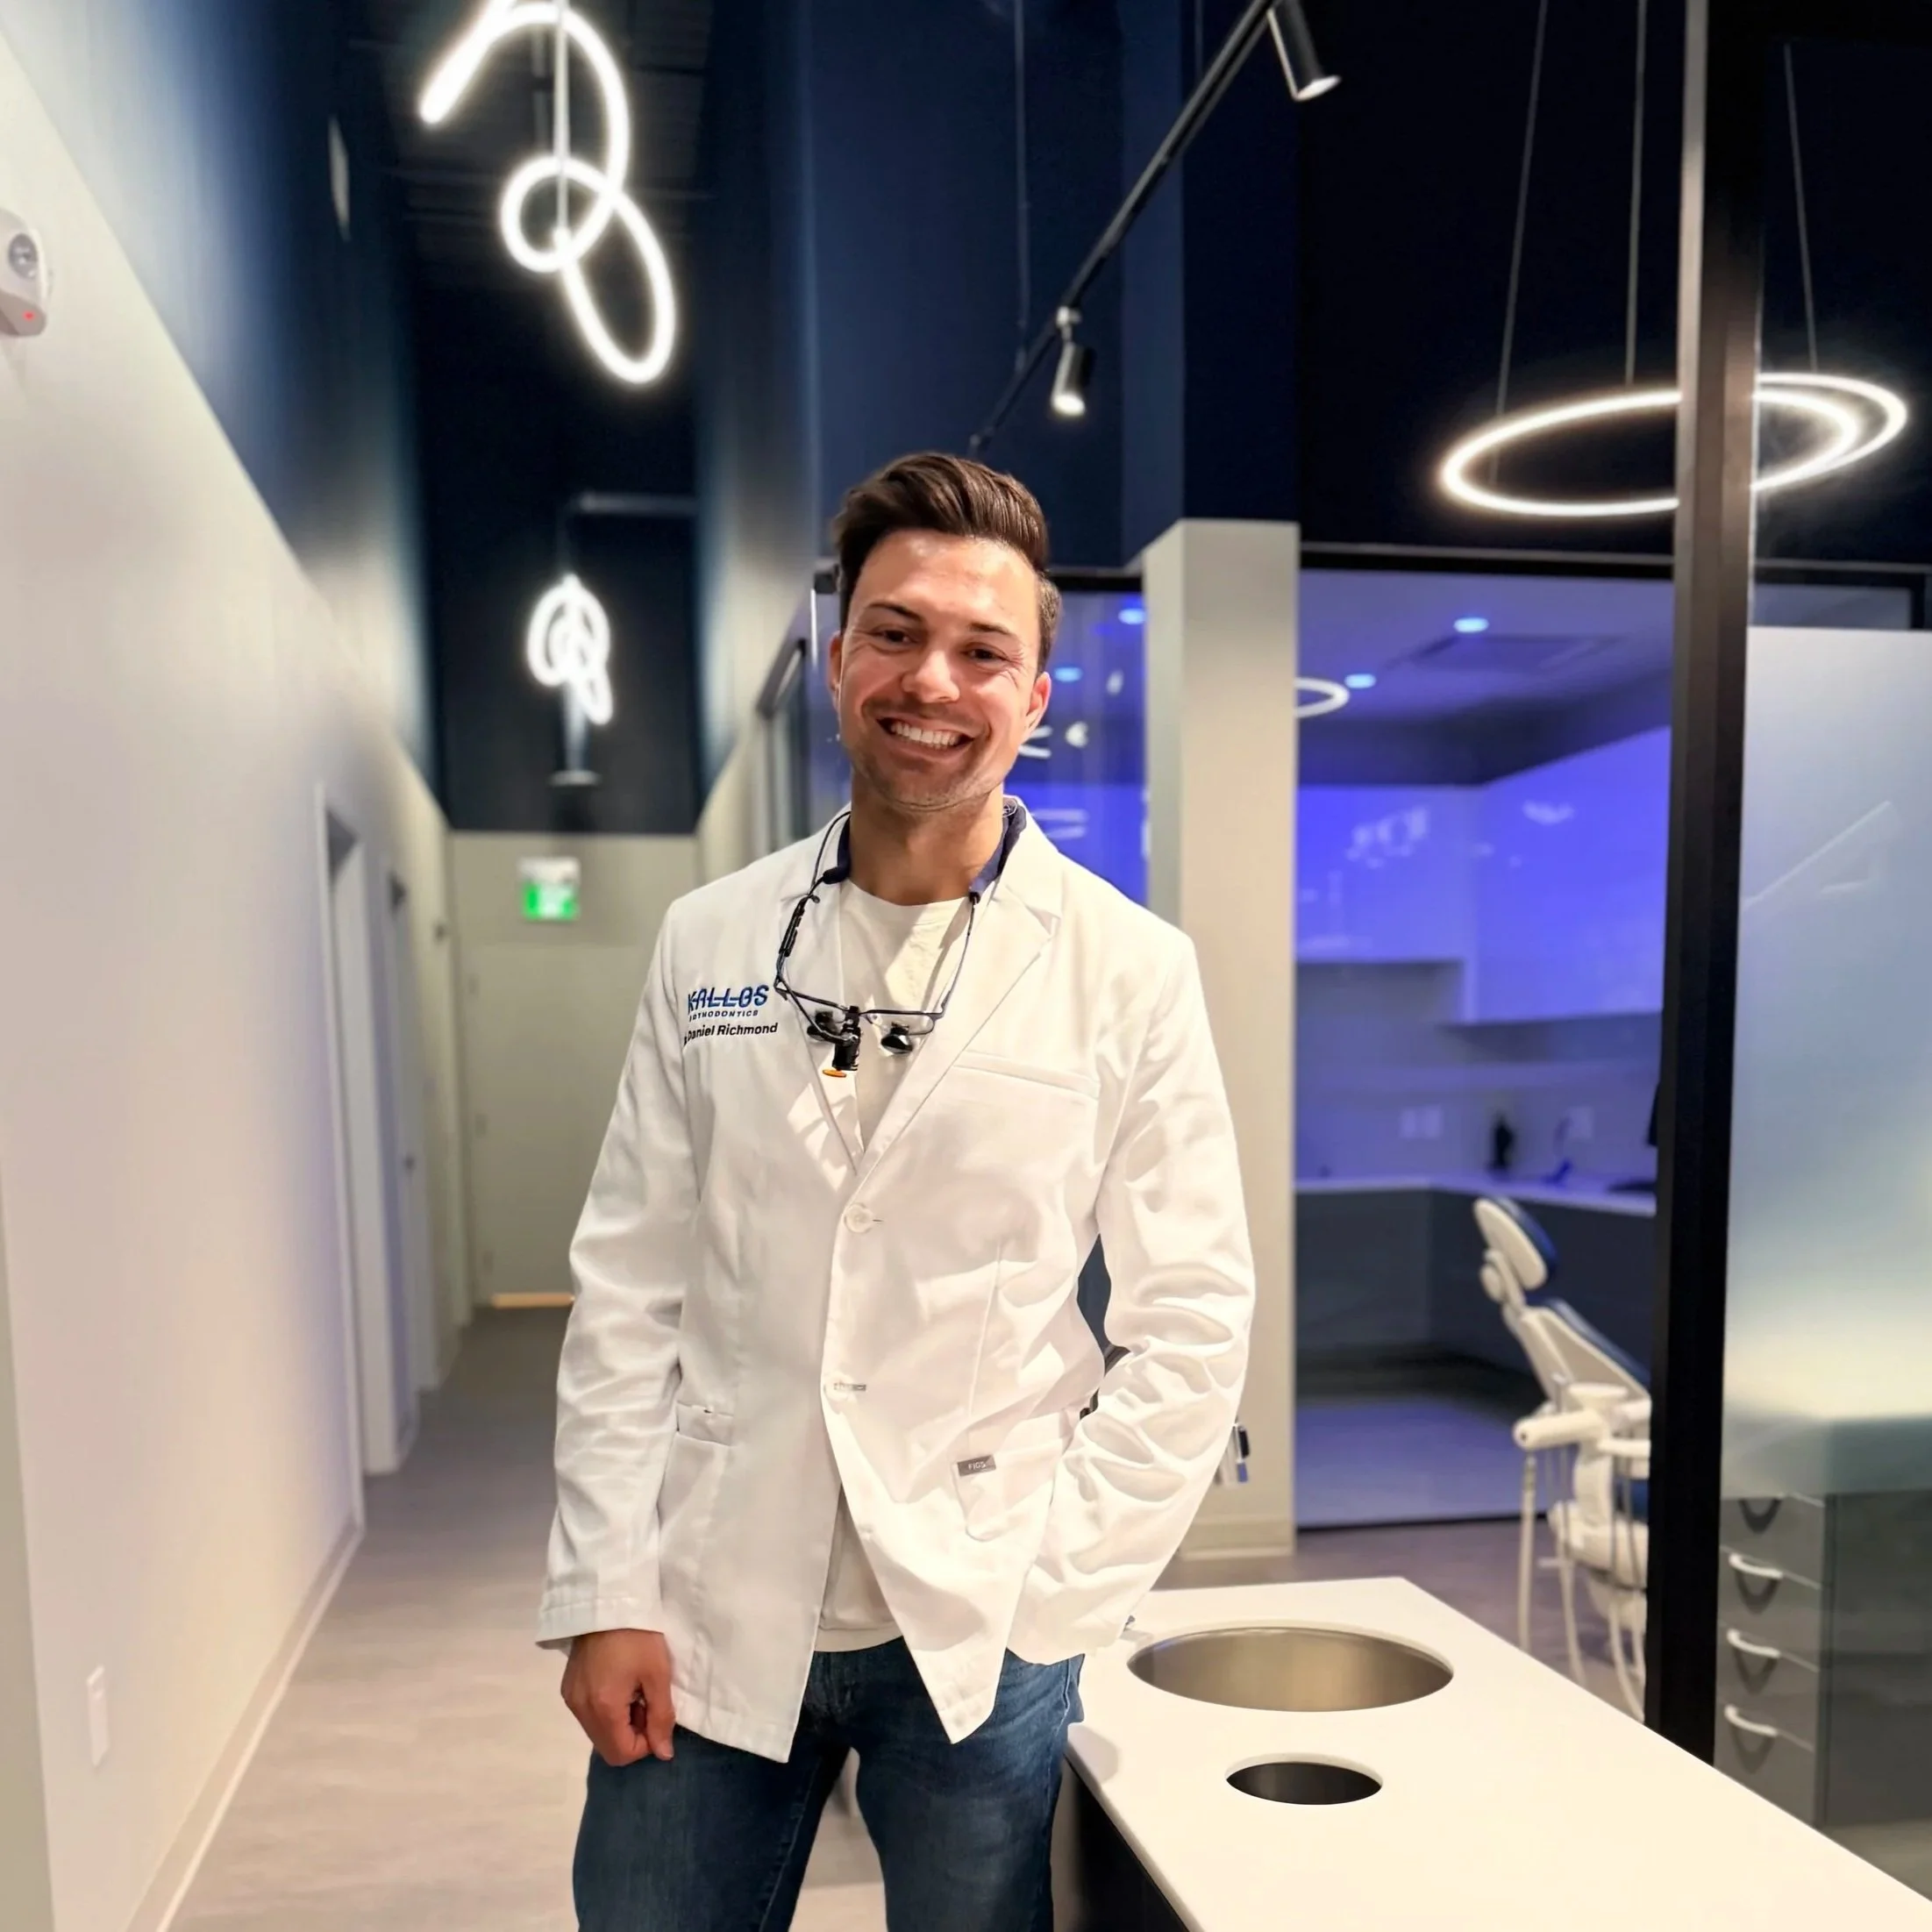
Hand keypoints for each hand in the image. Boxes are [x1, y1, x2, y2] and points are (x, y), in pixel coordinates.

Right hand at [561, 1628, 676, 1764]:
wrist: (608, 1600)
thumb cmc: (639, 1636)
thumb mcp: (658, 1675)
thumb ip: (661, 1717)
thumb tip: (663, 1754)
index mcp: (602, 1708)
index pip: (622, 1754)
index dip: (646, 1743)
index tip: (656, 1713)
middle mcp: (580, 1709)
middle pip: (608, 1746)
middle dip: (632, 1733)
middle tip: (646, 1700)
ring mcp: (570, 1698)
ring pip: (597, 1732)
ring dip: (619, 1722)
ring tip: (633, 1689)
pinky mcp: (568, 1687)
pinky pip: (588, 1715)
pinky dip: (605, 1710)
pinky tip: (617, 1683)